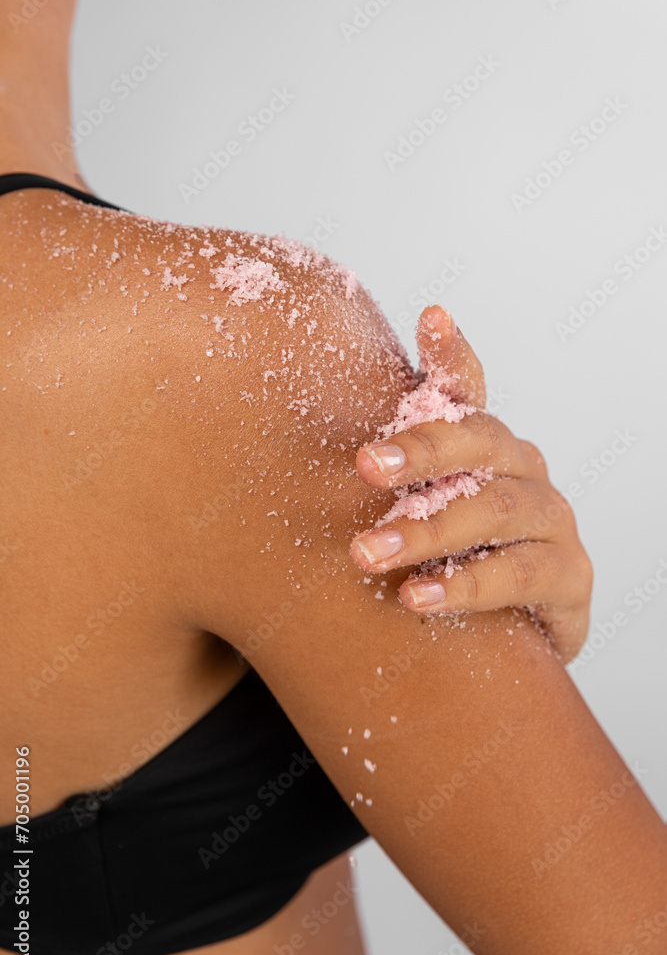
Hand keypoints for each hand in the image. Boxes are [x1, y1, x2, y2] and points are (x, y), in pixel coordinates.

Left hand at [349, 305, 592, 662]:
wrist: (502, 635)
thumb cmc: (446, 558)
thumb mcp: (413, 510)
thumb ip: (389, 463)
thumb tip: (336, 400)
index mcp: (484, 445)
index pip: (469, 391)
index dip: (453, 355)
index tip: (430, 319)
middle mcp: (524, 470)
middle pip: (482, 443)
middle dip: (421, 452)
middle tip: (364, 467)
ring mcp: (552, 521)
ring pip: (496, 510)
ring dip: (428, 531)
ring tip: (368, 554)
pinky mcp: (569, 577)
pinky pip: (519, 574)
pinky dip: (466, 585)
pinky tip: (417, 597)